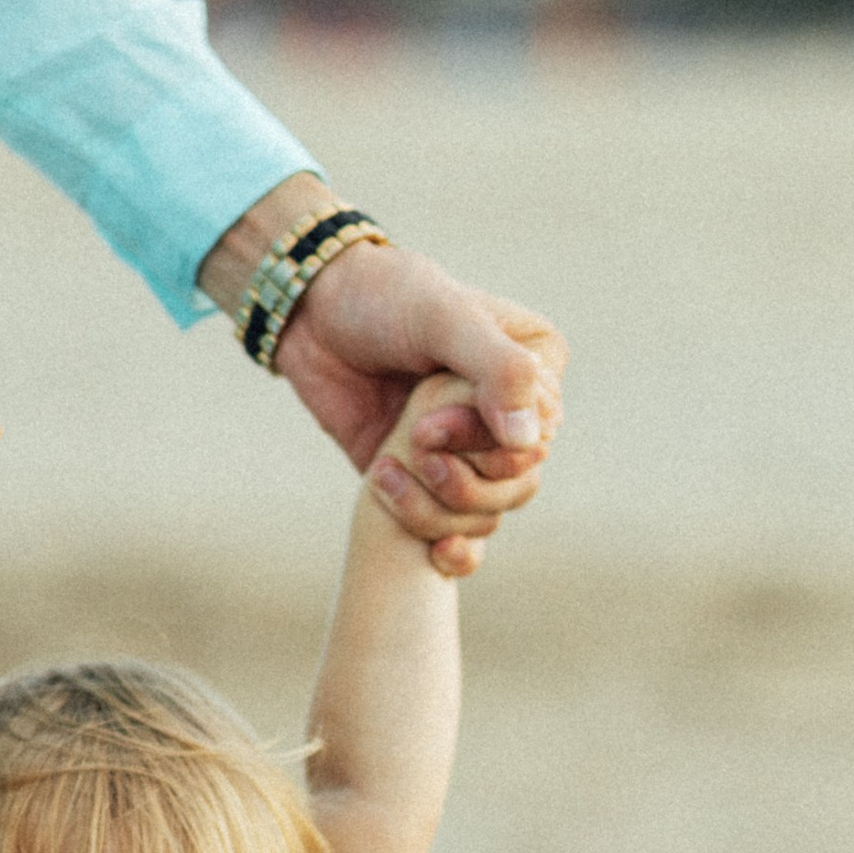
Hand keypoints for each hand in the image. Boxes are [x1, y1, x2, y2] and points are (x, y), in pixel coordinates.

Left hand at [280, 246, 564, 578]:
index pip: (537, 437)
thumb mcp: (443, 319)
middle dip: (462, 481)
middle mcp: (514, 415)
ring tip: (385, 473)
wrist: (317, 316)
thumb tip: (530, 441)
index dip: (487, 445)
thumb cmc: (385, 299)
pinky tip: (436, 553)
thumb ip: (496, 369)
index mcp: (537, 367)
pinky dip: (453, 550)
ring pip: (487, 515)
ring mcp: (473, 451)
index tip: (428, 423)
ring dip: (437, 510)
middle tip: (412, 445)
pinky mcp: (431, 481)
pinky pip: (460, 532)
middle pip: (517, 485)